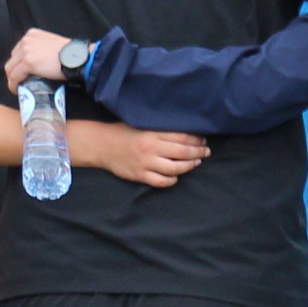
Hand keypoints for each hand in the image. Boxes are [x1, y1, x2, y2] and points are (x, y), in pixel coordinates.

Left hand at [6, 28, 74, 87]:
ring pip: (11, 68)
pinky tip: (18, 90)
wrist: (77, 57)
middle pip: (13, 59)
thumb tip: (38, 63)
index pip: (18, 51)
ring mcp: (25, 51)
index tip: (22, 73)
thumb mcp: (51, 45)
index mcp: (32, 34)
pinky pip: (15, 77)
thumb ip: (42, 49)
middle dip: (15, 71)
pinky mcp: (27, 63)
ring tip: (18, 88)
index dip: (19, 64)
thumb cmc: (70, 54)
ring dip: (13, 79)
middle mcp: (26, 40)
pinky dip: (14, 85)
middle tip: (21, 82)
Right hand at [69, 120, 209, 187]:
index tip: (203, 140)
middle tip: (206, 152)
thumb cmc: (123, 132)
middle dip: (197, 153)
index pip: (181, 136)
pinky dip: (172, 180)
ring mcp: (145, 163)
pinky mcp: (139, 175)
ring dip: (188, 166)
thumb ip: (161, 129)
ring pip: (174, 168)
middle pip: (182, 152)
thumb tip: (185, 132)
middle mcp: (150, 148)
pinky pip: (161, 182)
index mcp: (152, 133)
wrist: (101, 145)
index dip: (196, 139)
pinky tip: (176, 176)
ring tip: (195, 163)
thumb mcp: (142, 124)